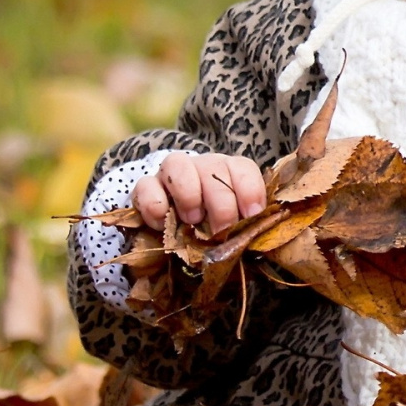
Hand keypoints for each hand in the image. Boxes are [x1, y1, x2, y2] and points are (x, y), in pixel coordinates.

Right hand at [131, 151, 265, 234]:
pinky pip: (145, 185)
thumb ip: (246, 229)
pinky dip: (154, 205)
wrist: (173, 233)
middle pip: (213, 168)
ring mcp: (171, 174)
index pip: (243, 168)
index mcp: (229, 173)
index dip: (250, 189)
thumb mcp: (233, 229)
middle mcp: (202, 167)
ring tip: (192, 220)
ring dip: (188, 194)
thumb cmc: (212, 229)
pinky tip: (161, 224)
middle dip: (221, 203)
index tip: (252, 215)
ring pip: (177, 164)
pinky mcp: (145, 188)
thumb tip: (260, 242)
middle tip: (221, 231)